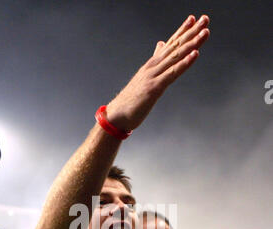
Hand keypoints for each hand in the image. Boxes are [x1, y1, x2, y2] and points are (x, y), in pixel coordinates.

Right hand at [106, 15, 209, 130]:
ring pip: (176, 56)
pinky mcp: (154, 88)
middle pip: (175, 46)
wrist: (117, 114)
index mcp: (152, 65)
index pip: (169, 44)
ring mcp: (153, 76)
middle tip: (205, 19)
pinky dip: (184, 63)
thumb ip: (155, 62)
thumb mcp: (144, 79)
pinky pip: (172, 73)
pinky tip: (195, 55)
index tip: (193, 19)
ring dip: (191, 44)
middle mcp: (153, 66)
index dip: (181, 31)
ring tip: (204, 32)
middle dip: (191, 32)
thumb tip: (160, 45)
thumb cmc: (131, 100)